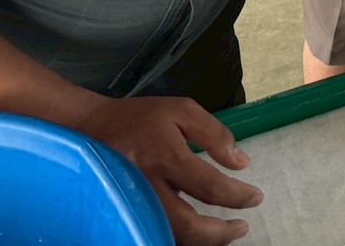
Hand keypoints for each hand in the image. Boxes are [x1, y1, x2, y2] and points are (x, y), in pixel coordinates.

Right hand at [75, 94, 260, 245]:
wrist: (89, 129)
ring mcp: (134, 205)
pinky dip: (180, 237)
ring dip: (202, 241)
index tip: (255, 197)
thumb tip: (241, 162)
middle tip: (243, 227)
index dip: (237, 196)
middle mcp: (149, 188)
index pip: (209, 187)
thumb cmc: (140, 118)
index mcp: (166, 158)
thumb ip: (214, 134)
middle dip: (220, 233)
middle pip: (187, 226)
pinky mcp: (126, 212)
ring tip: (225, 234)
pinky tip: (197, 233)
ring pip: (170, 236)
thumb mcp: (182, 111)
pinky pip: (154, 232)